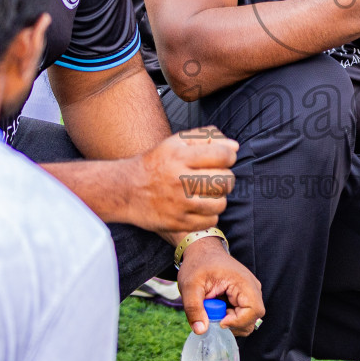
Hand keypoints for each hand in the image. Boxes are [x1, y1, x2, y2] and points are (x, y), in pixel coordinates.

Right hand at [117, 127, 238, 232]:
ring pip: (221, 203)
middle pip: (225, 181)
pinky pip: (211, 221)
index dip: (229, 156)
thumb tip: (234, 147)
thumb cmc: (155, 163)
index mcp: (180, 156)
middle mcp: (179, 180)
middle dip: (226, 178)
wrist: (125, 189)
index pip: (223, 155)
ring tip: (207, 193)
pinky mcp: (178, 222)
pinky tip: (200, 207)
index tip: (223, 159)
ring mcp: (179, 204)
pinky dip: (210, 215)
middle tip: (216, 177)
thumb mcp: (175, 142)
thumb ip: (205, 138)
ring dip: (219, 197)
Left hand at [178, 238, 263, 336]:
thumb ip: (194, 308)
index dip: (237, 321)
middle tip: (213, 317)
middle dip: (233, 324)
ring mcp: (250, 292)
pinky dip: (230, 318)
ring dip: (230, 322)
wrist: (202, 252)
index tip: (219, 321)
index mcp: (243, 282)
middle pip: (252, 318)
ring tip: (214, 310)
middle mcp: (252, 288)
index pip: (253, 310)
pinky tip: (218, 309)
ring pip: (248, 320)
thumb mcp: (190, 286)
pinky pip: (243, 315)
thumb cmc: (198, 264)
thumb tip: (201, 330)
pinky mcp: (245, 297)